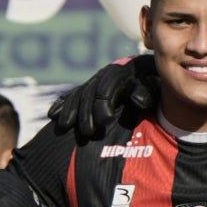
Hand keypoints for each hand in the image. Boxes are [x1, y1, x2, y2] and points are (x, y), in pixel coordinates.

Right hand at [46, 55, 160, 141]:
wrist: (148, 73)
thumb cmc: (152, 84)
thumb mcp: (153, 87)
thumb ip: (146, 92)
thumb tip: (140, 100)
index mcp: (121, 73)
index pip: (107, 88)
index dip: (104, 104)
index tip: (106, 120)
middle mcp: (104, 76)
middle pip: (89, 93)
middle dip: (86, 112)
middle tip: (88, 133)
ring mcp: (95, 82)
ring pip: (78, 95)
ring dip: (71, 111)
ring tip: (66, 127)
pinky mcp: (88, 89)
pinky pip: (71, 96)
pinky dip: (62, 104)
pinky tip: (53, 115)